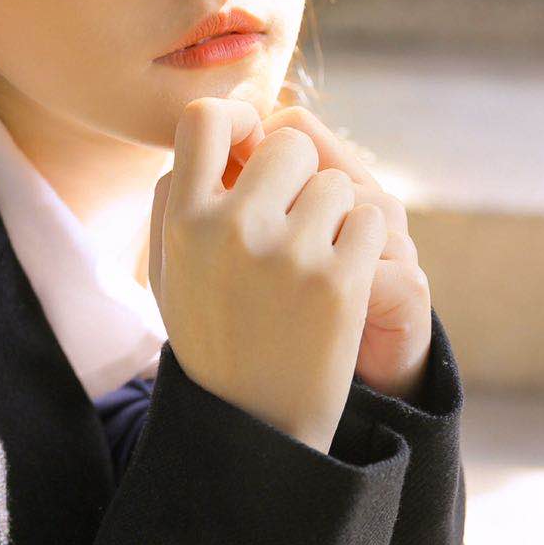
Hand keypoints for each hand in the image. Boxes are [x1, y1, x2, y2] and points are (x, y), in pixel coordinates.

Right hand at [149, 99, 391, 454]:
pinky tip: (342, 281)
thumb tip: (222, 119)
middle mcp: (230, 230)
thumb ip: (181, 195)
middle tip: (295, 217)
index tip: (250, 138)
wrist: (255, 426)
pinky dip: (365, 243)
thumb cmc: (212, 336)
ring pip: (335, 182)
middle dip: (299, 172)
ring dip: (335, 212)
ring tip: (314, 261)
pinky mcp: (340, 282)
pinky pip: (370, 218)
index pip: (205, 119)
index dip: (236, 118)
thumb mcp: (172, 270)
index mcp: (182, 222)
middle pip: (287, 142)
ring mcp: (288, 255)